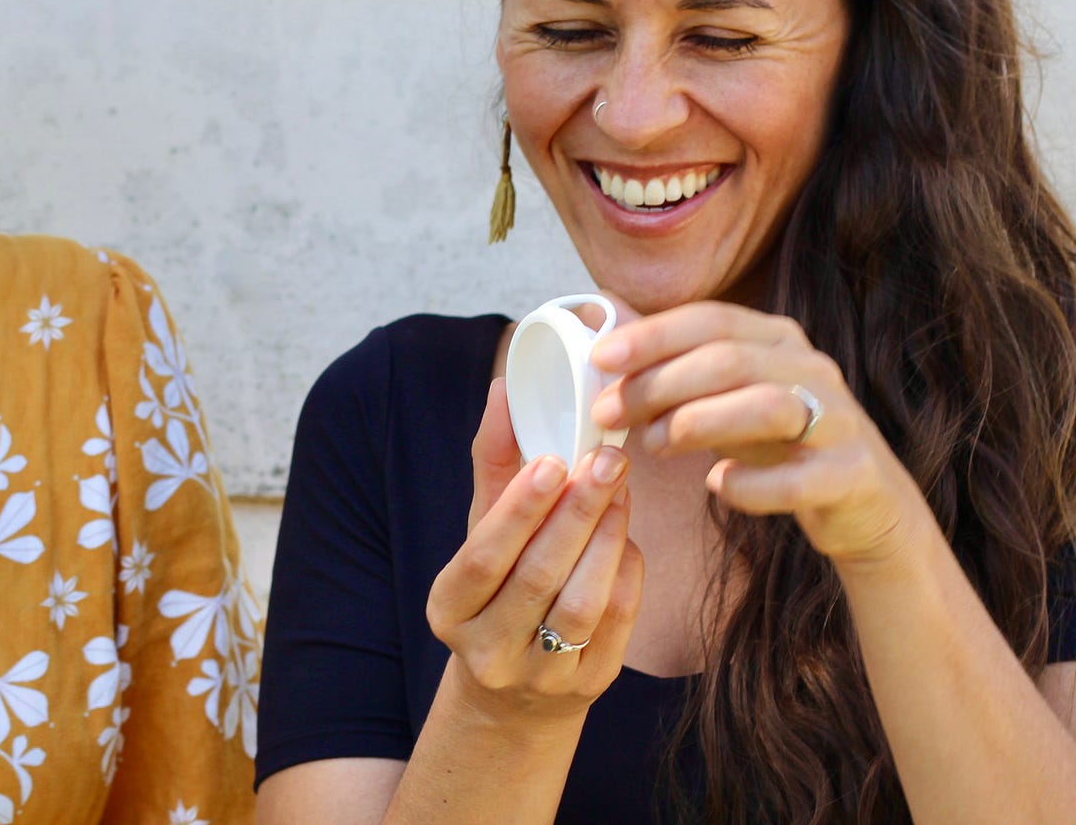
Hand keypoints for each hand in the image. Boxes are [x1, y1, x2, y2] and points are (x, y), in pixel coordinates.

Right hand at [425, 375, 644, 718]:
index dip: (520, 510)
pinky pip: (617, 625)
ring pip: (582, 604)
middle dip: (577, 514)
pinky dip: (626, 572)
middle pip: (537, 578)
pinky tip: (626, 535)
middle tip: (607, 460)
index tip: (555, 461)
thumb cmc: (498, 586)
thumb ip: (495, 461)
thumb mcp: (484, 529)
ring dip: (607, 540)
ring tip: (621, 491)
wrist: (515, 687)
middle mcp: (486, 651)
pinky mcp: (589, 687)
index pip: (482, 557)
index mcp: (449, 609)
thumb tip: (504, 388)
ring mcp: (539, 677)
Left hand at [590, 302, 928, 569]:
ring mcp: (840, 420)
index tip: (603, 358)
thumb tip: (606, 335)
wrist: (864, 504)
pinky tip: (718, 485)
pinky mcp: (852, 474)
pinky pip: (795, 479)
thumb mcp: (728, 397)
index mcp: (779, 340)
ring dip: (695, 424)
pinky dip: (748, 485)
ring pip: (764, 406)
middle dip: (658, 384)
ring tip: (653, 446)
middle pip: (728, 359)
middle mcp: (812, 369)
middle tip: (608, 413)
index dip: (654, 335)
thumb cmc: (779, 444)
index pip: (712, 319)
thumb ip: (677, 368)